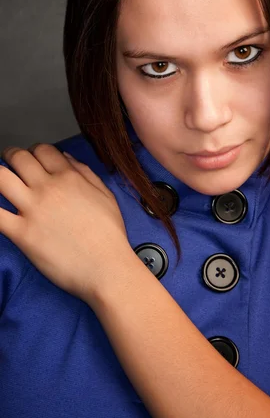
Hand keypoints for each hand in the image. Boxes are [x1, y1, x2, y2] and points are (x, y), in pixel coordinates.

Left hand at [0, 143, 131, 305]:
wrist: (106, 267)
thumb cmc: (110, 235)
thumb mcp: (106, 195)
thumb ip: (86, 172)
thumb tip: (66, 157)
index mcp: (70, 177)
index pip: (42, 150)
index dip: (34, 151)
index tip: (32, 159)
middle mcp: (49, 188)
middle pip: (19, 158)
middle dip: (11, 157)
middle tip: (10, 164)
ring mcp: (33, 210)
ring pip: (1, 179)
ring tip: (0, 182)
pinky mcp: (22, 234)